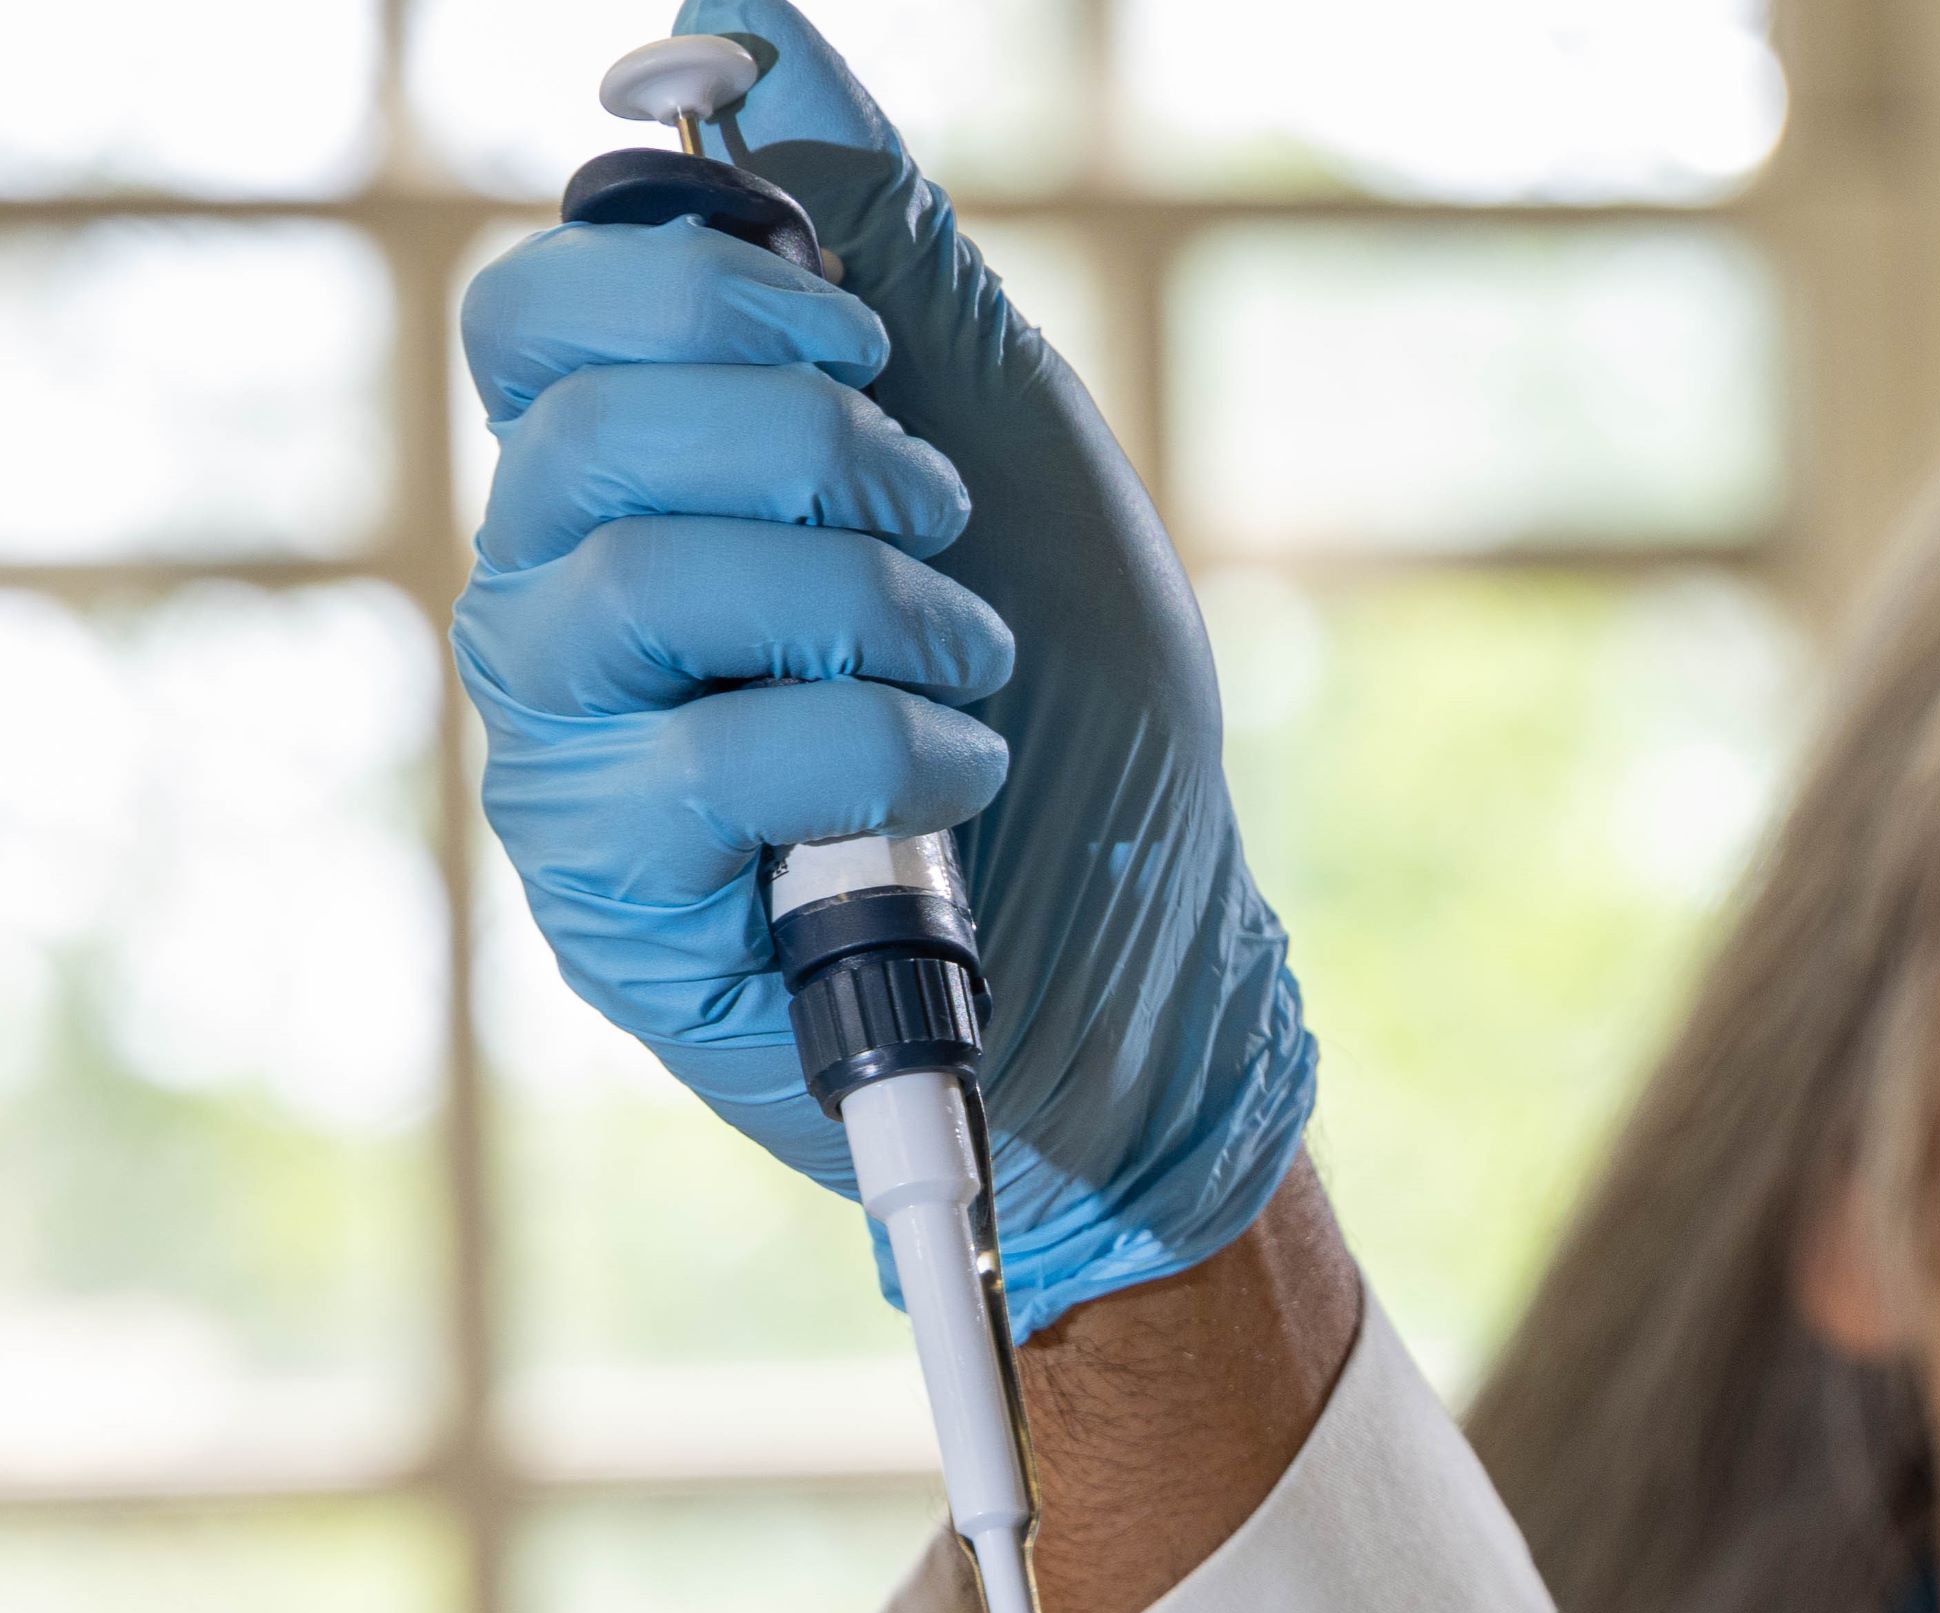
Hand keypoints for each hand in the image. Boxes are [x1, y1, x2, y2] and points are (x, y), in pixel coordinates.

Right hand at [453, 0, 1311, 1336]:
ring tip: (969, 658)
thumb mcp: (1010, 435)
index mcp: (637, 475)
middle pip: (569, 416)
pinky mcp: (613, 893)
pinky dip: (867, 744)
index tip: (860, 327)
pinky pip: (692, 759)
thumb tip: (743, 16)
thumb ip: (884, 239)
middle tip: (940, 510)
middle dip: (802, 434)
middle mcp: (564, 598)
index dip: (692, 277)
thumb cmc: (1077, 707)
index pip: (546, 313)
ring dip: (852, 598)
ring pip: (624, 578)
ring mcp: (573, 749)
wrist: (1161, 960)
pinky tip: (961, 773)